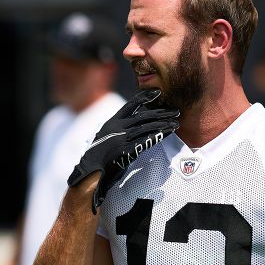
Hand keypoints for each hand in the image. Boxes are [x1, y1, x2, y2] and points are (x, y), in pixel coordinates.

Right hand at [68, 89, 179, 212]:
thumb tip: (135, 121)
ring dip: (163, 125)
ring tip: (175, 123)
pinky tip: (166, 133)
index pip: (130, 105)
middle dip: (161, 113)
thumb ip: (119, 127)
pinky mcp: (124, 151)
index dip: (144, 97)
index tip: (157, 92)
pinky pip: (144, 141)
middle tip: (175, 112)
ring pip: (146, 128)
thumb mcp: (106, 136)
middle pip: (143, 116)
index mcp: (112, 122)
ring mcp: (120, 139)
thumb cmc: (100, 155)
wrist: (89, 171)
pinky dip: (156, 136)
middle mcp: (116, 128)